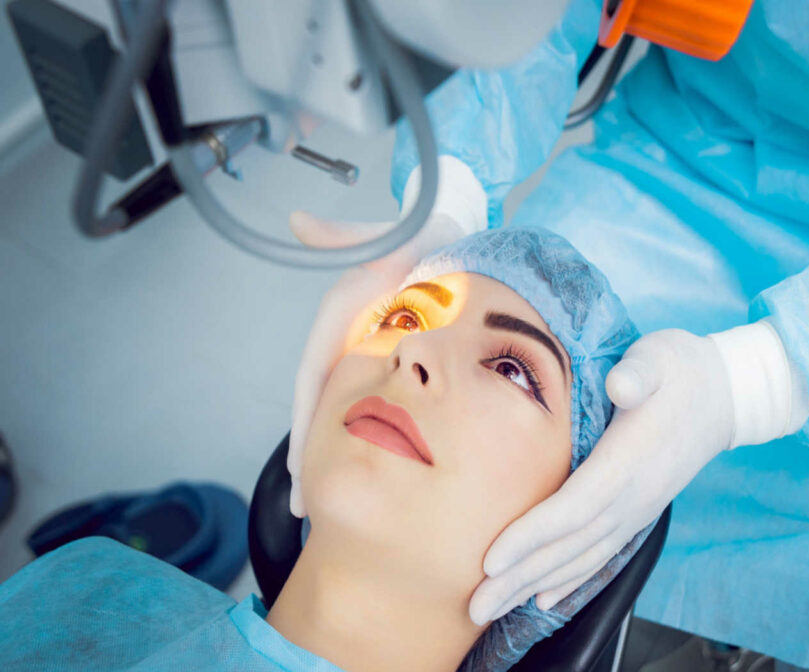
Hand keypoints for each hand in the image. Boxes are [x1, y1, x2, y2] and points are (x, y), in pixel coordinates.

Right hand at [287, 156, 487, 517]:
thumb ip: (350, 237)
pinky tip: (365, 470)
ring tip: (318, 505)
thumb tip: (300, 223)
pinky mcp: (386, 359)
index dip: (308, 424)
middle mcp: (348, 337)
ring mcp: (365, 350)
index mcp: (345, 315)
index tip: (301, 471)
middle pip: (323, 405)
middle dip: (312, 457)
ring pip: (342, 411)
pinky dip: (361, 439)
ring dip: (328, 456)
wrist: (450, 233)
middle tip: (306, 508)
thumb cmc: (423, 234)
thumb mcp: (391, 236)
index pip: (316, 376)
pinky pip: (369, 404)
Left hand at [468, 329, 735, 623]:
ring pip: (581, 557)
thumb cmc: (681, 370)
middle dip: (520, 576)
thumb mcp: (660, 358)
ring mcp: (637, 509)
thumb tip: (622, 385)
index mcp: (630, 460)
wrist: (724, 394)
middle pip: (570, 545)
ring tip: (493, 608)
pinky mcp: (637, 512)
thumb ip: (639, 373)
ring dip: (534, 584)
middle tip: (476, 605)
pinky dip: (569, 577)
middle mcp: (635, 496)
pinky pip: (600, 554)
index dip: (532, 535)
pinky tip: (543, 596)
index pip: (575, 507)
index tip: (493, 559)